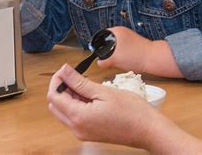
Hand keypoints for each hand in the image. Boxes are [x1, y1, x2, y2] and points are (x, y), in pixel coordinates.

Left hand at [47, 64, 201, 153]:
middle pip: (56, 105)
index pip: (54, 96)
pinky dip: (77, 104)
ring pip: (65, 111)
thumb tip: (64, 71)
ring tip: (85, 83)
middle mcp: (77, 128)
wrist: (147, 130)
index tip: (65, 69)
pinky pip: (75, 117)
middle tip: (74, 74)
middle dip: (61, 88)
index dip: (57, 80)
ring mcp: (83, 132)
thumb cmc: (131, 111)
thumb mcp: (103, 91)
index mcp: (79, 117)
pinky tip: (90, 94)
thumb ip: (80, 82)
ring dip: (69, 96)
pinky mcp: (89, 133)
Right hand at [97, 26, 149, 72]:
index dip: (99, 45)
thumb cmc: (136, 55)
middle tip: (108, 59)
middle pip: (108, 41)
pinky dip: (122, 55)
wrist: (152, 59)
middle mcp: (123, 32)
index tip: (98, 53)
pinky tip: (124, 61)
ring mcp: (129, 37)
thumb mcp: (114, 59)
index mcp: (117, 30)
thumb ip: (104, 61)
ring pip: (116, 46)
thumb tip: (99, 63)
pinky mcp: (134, 44)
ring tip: (117, 60)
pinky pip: (123, 49)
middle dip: (107, 51)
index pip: (101, 35)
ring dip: (115, 54)